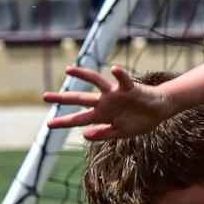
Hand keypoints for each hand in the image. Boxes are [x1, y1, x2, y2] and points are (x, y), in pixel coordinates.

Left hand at [44, 64, 174, 140]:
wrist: (160, 109)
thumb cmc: (141, 120)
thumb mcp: (121, 132)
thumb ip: (103, 134)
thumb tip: (84, 134)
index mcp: (102, 116)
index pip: (79, 119)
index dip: (64, 121)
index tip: (48, 125)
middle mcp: (105, 103)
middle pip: (80, 99)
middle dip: (63, 98)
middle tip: (44, 96)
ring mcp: (116, 94)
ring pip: (96, 83)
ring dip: (82, 76)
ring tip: (68, 70)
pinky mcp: (129, 89)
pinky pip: (123, 80)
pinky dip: (120, 74)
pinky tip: (114, 69)